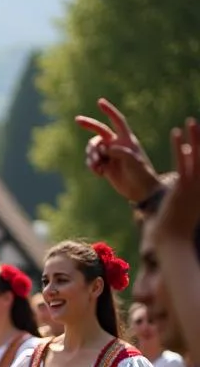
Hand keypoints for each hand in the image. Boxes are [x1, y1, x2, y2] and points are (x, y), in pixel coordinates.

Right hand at [75, 98, 159, 202]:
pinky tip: (98, 173)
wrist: (141, 190)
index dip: (109, 111)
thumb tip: (104, 147)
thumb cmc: (141, 173)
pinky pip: (92, 162)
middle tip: (76, 119)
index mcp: (126, 139)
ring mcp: (110, 155)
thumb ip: (119, 151)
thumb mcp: (133, 161)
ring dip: (91, 156)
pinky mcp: (104, 166)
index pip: (117, 121)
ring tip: (96, 166)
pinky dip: (92, 166)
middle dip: (89, 125)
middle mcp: (117, 145)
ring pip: (93, 149)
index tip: (99, 102)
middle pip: (100, 131)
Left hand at [151, 118, 199, 250]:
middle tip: (199, 125)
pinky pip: (182, 162)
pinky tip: (176, 133)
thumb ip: (177, 205)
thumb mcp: (177, 215)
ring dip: (195, 137)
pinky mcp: (183, 187)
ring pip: (197, 156)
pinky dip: (180, 146)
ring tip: (190, 121)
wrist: (171, 244)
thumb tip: (169, 203)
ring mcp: (194, 186)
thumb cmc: (172, 235)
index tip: (197, 144)